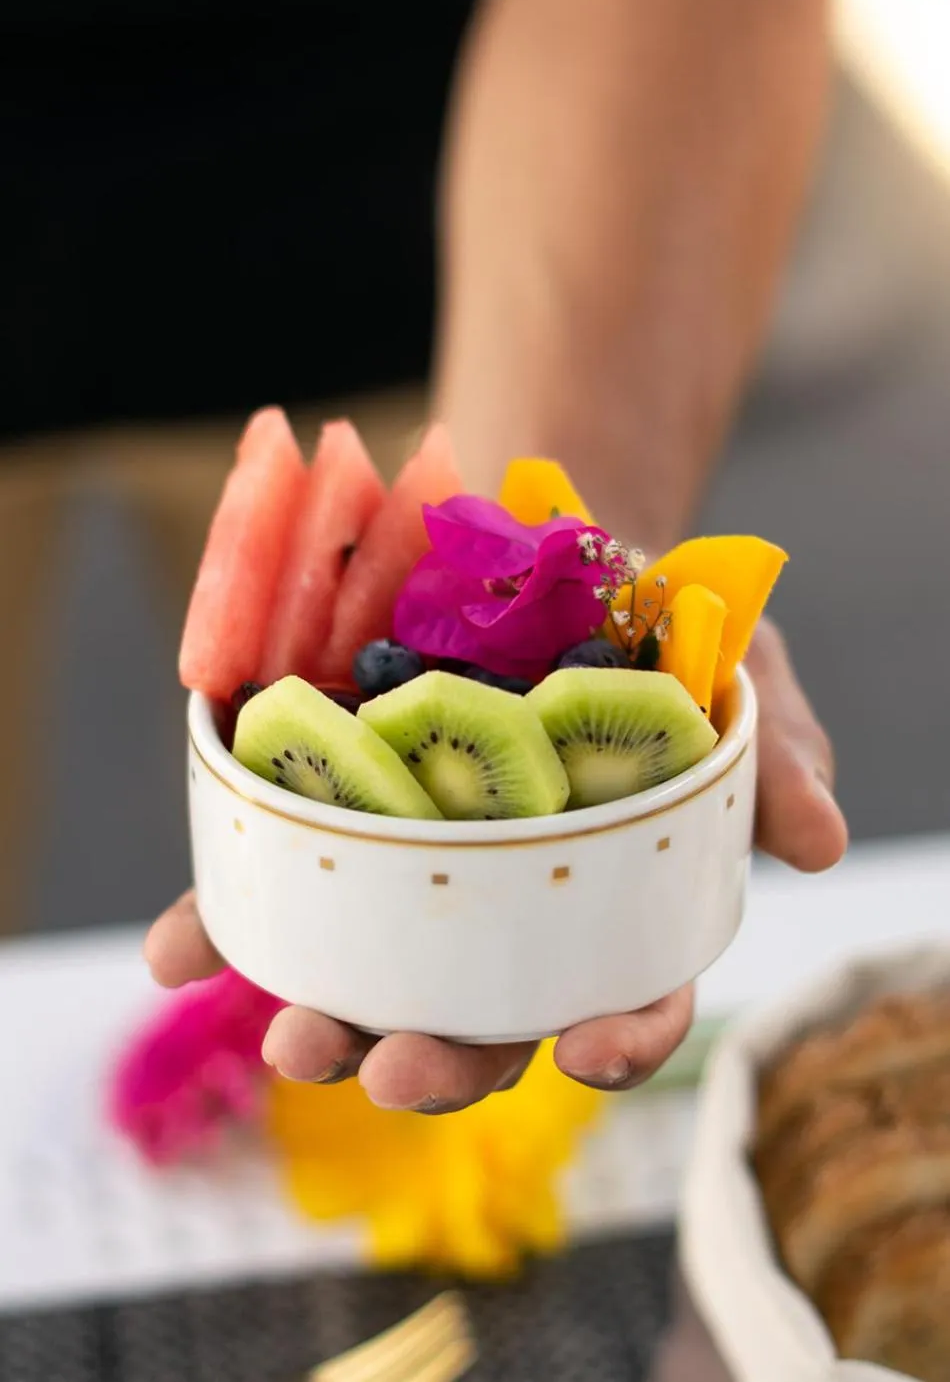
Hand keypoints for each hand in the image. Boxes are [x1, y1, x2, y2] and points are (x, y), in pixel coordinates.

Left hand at [146, 619, 845, 1111]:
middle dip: (438, 1059)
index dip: (620, 1034)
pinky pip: (275, 882)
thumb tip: (822, 840)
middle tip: (391, 1067)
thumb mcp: (730, 666)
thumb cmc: (649, 619)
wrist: (540, 534)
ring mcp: (417, 866)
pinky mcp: (338, 814)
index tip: (591, 1049)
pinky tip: (182, 952)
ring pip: (374, 974)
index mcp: (611, 890)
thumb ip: (770, 752)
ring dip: (330, 1019)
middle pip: (481, 1013)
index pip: (628, 988)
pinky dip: (224, 923)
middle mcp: (510, 903)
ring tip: (292, 1036)